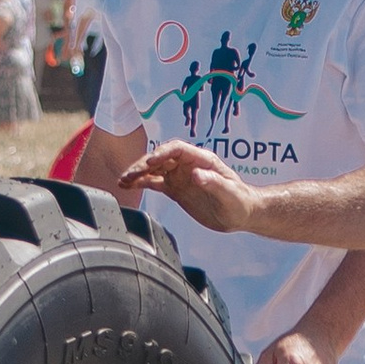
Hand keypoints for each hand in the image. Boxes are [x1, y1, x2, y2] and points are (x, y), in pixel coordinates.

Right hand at [119, 142, 257, 234]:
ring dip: (138, 173)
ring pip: (154, 169)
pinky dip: (142, 183)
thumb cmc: (240, 201)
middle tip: (129, 175)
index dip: (162, 153)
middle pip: (161, 158)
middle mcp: (188, 164)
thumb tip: (196, 174)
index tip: (149, 162)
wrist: (242, 214)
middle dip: (143, 164)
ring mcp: (180, 176)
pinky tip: (129, 185)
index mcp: (202, 159)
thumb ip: (214, 182)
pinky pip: (155, 182)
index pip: (177, 149)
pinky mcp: (176, 189)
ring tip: (123, 180)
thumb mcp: (229, 193)